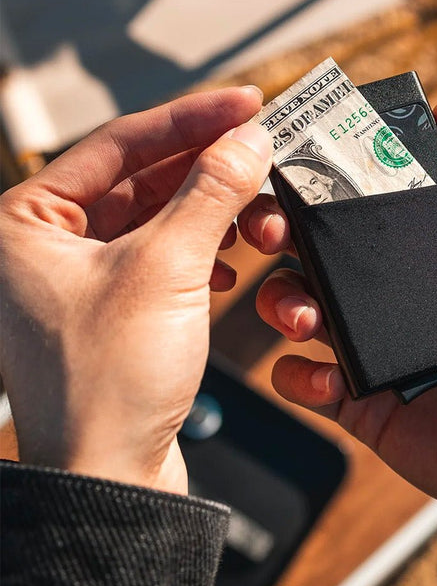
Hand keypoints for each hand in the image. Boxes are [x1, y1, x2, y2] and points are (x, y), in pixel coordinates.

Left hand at [0, 88, 271, 493]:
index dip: (192, 119)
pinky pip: (162, 260)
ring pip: (156, 220)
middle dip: (207, 170)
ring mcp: (77, 281)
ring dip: (210, 215)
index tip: (246, 101)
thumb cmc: (108, 384)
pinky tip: (232, 264)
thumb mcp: (167, 269)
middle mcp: (41, 246)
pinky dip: (202, 254)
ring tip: (255, 215)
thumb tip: (249, 140)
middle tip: (263, 149)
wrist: (112, 483)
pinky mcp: (111, 313)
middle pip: (140, 179)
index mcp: (23, 221)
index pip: (119, 143)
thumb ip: (212, 193)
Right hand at [242, 100, 436, 531]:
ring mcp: (381, 356)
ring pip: (301, 315)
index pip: (365, 217)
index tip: (292, 170)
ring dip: (282, 302)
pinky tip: (323, 373)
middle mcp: (401, 303)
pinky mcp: (368, 409)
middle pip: (319, 260)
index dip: (324, 193)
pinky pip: (306, 384)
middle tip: (268, 234)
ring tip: (303, 314)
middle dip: (282, 241)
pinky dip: (295, 374)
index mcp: (435, 261)